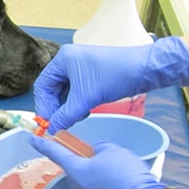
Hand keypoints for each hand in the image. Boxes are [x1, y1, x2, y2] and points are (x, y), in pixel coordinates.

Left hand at [29, 135, 164, 188]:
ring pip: (91, 187)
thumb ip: (101, 149)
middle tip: (107, 162)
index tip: (32, 139)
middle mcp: (77, 188)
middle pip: (78, 172)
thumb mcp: (114, 151)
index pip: (55, 152)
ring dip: (100, 182)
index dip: (43, 143)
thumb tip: (98, 152)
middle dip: (88, 166)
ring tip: (121, 179)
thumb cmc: (125, 175)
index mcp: (75, 170)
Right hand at [34, 37, 188, 132]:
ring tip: (75, 118)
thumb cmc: (117, 75)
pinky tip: (83, 112)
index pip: (42, 85)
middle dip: (56, 108)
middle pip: (53, 89)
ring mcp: (80, 67)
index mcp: (63, 59)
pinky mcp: (91, 74)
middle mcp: (69, 61)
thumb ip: (66, 115)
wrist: (145, 69)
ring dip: (68, 107)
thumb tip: (53, 128)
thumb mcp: (87, 98)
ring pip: (65, 92)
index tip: (47, 122)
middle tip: (59, 124)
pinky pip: (76, 91)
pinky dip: (77, 103)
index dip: (43, 105)